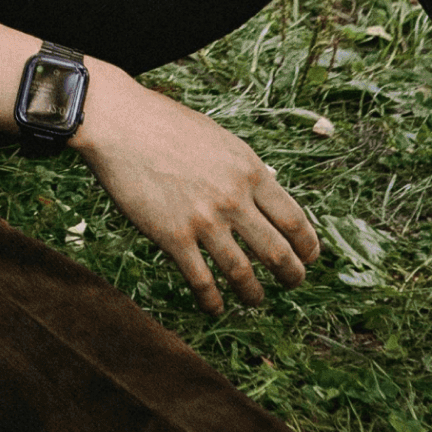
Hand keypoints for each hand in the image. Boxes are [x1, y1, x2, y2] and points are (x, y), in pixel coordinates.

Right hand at [76, 61, 320, 314]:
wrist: (121, 124)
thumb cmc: (167, 125)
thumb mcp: (221, 140)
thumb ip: (244, 170)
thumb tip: (267, 189)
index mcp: (250, 172)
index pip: (294, 219)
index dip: (308, 245)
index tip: (310, 257)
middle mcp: (233, 199)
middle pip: (276, 252)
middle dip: (291, 275)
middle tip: (293, 283)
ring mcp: (204, 220)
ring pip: (242, 273)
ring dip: (254, 293)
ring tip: (256, 300)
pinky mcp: (172, 237)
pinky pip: (201, 280)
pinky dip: (212, 300)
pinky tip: (215, 307)